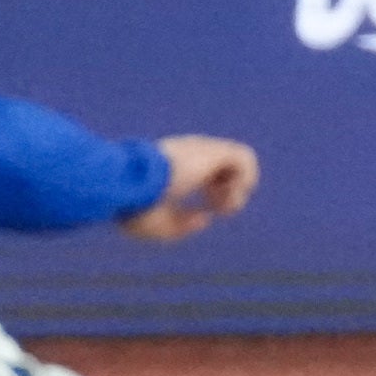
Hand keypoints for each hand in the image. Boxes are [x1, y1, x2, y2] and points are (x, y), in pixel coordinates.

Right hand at [125, 136, 257, 239]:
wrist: (130, 183)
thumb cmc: (136, 205)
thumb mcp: (158, 225)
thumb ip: (182, 225)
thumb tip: (206, 218)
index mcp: (175, 167)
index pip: (206, 172)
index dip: (215, 193)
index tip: (205, 208)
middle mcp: (190, 155)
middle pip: (225, 168)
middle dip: (227, 193)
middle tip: (216, 207)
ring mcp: (201, 149)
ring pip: (237, 162)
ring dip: (237, 188)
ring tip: (224, 203)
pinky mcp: (212, 150)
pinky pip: (245, 157)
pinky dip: (245, 179)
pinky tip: (228, 194)